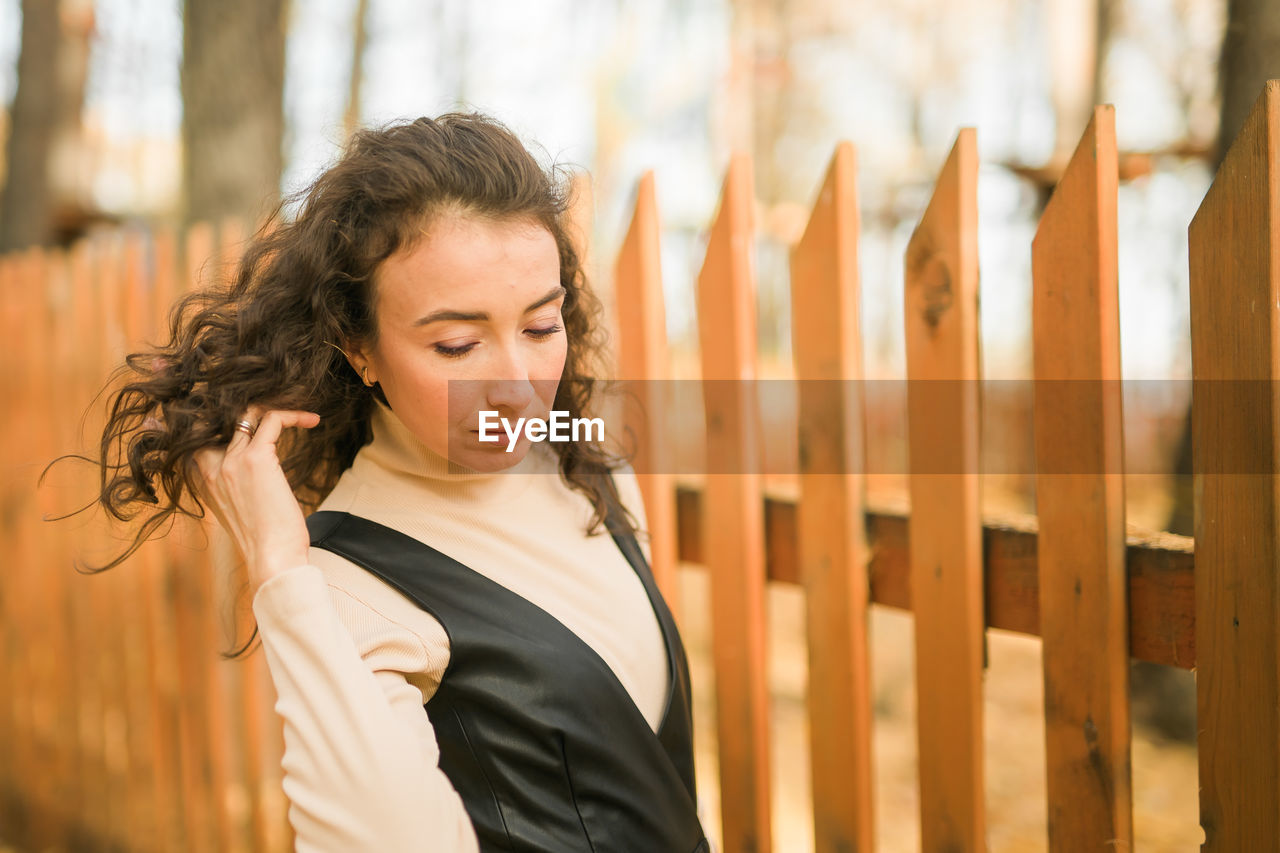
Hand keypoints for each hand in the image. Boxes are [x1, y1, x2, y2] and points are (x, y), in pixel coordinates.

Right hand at [193, 406, 320, 593]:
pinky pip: (272, 419)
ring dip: (277, 408)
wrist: (270, 559)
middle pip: (222, 416)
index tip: (231, 408)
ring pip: (248, 413)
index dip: (209, 416)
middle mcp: (209, 464)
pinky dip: (293, 415)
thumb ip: (236, 485)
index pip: (196, 433)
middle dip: (244, 403)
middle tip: (276, 403)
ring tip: (300, 414)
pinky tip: (311, 421)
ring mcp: (230, 460)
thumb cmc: (263, 540)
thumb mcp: (238, 509)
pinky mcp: (256, 459)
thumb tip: (255, 475)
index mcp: (201, 477)